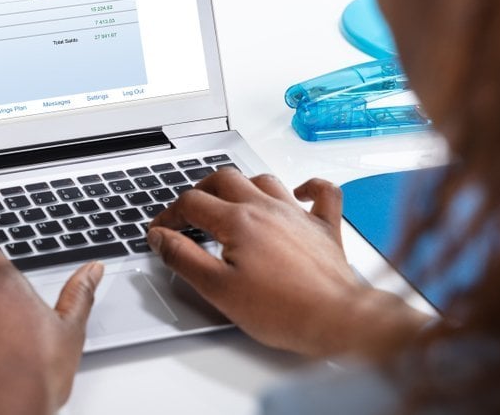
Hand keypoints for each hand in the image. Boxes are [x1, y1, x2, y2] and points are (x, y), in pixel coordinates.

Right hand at [147, 170, 430, 358]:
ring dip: (243, 185)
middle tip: (188, 210)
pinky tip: (298, 193)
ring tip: (230, 199)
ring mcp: (298, 215)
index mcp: (238, 221)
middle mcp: (267, 208)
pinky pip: (323, 193)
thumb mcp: (217, 289)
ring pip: (264, 180)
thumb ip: (183, 258)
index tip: (161, 230)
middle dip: (200, 190)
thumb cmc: (283, 310)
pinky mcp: (324, 228)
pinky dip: (309, 187)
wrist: (338, 320)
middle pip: (224, 179)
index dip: (169, 215)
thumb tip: (161, 237)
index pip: (191, 203)